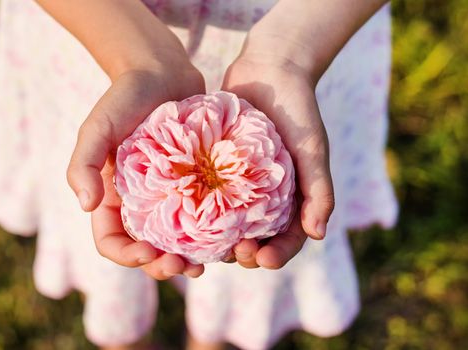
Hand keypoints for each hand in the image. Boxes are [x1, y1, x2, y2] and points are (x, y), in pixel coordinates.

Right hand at [67, 63, 206, 279]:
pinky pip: (202, 219)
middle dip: (162, 267)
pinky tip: (225, 238)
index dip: (126, 257)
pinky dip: (210, 235)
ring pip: (176, 242)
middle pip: (146, 251)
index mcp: (112, 198)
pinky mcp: (196, 185)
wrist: (162, 73)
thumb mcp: (97, 127)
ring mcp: (170, 197)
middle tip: (185, 267)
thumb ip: (84, 164)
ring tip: (204, 264)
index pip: (110, 241)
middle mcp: (140, 204)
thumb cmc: (125, 98)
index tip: (148, 253)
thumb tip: (86, 205)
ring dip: (187, 259)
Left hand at [221, 53, 334, 268]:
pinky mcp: (217, 168)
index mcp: (294, 198)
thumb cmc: (298, 109)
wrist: (270, 68)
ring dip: (221, 240)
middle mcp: (267, 196)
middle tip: (235, 253)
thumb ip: (319, 190)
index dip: (278, 255)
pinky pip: (208, 196)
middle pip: (256, 238)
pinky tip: (187, 219)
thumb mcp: (312, 149)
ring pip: (229, 224)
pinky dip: (201, 211)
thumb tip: (318, 235)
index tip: (264, 260)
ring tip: (208, 245)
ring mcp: (240, 184)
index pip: (289, 238)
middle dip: (247, 253)